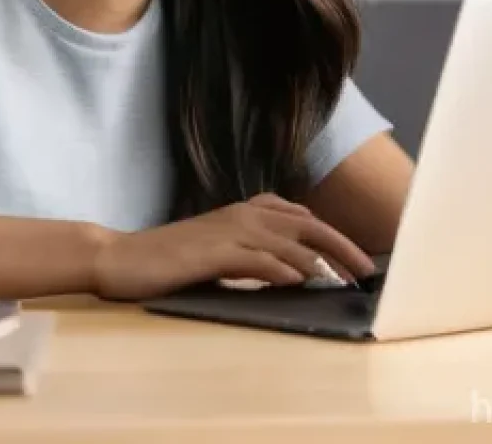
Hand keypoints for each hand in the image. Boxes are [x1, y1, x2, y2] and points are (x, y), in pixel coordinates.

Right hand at [91, 193, 377, 300]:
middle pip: (306, 226)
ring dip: (322, 262)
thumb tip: (293, 270)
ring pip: (288, 241)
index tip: (358, 258)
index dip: (333, 235)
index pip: (301, 217)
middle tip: (368, 271)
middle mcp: (241, 214)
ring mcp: (228, 231)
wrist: (124, 257)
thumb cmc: (171, 257)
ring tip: (347, 281)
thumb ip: (253, 253)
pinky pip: (258, 259)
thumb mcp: (218, 250)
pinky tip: (301, 281)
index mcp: (243, 210)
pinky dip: (283, 269)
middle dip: (341, 246)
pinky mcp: (214, 253)